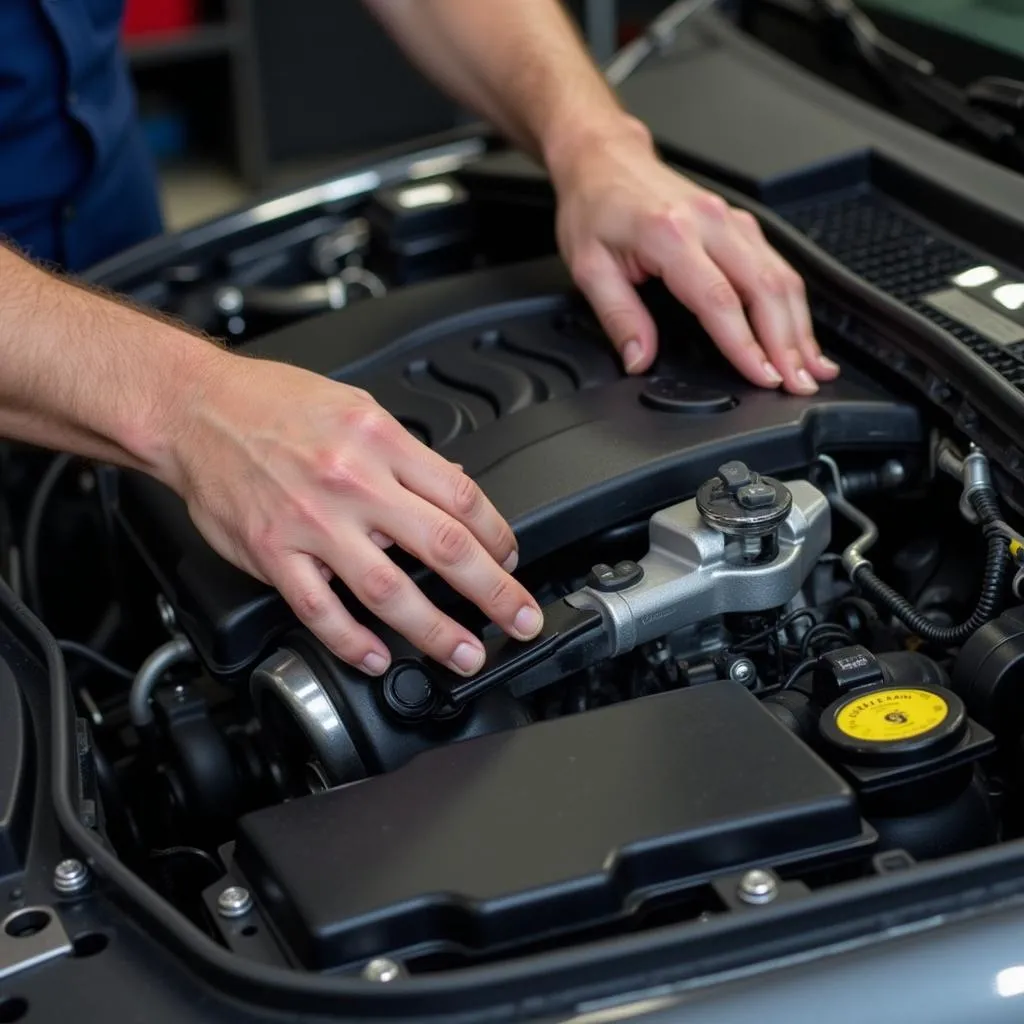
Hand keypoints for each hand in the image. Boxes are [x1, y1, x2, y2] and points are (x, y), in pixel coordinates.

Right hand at [167, 355, 543, 676]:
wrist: (194, 409)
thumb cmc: (272, 404)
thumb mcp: (355, 406)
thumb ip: (405, 452)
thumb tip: (452, 484)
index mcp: (380, 441)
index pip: (461, 496)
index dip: (497, 535)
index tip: (510, 558)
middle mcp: (353, 482)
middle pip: (442, 546)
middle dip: (492, 591)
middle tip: (519, 618)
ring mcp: (312, 523)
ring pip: (388, 589)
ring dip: (435, 630)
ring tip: (465, 653)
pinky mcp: (272, 553)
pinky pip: (319, 609)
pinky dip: (351, 641)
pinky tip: (376, 658)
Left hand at [548, 121, 838, 393]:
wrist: (603, 159)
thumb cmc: (595, 208)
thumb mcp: (588, 267)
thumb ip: (617, 317)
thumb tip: (639, 360)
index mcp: (670, 235)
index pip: (719, 299)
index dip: (746, 344)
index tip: (764, 377)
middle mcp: (709, 223)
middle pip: (765, 288)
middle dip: (788, 343)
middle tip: (800, 384)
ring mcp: (730, 220)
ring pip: (781, 277)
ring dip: (801, 327)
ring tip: (813, 369)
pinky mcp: (739, 223)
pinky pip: (777, 266)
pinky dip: (794, 305)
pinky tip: (802, 333)